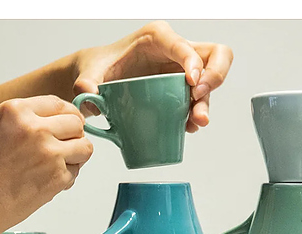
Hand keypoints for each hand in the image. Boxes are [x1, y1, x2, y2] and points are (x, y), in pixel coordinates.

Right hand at [0, 95, 93, 233]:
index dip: (66, 116)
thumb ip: (25, 121)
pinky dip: (65, 179)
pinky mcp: (57, 177)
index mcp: (16, 110)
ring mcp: (49, 152)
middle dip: (73, 136)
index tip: (66, 126)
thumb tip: (58, 122)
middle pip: (76, 124)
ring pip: (85, 147)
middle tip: (62, 150)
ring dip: (75, 157)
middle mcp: (35, 127)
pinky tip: (44, 183)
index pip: (58, 104)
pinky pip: (75, 173)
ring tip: (55, 166)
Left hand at [73, 21, 232, 132]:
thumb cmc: (98, 68)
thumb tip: (89, 95)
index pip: (184, 45)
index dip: (194, 62)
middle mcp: (174, 52)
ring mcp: (180, 72)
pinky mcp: (180, 92)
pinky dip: (195, 115)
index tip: (191, 83)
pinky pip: (197, 102)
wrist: (98, 81)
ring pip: (209, 82)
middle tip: (198, 98)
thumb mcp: (89, 72)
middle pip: (214, 55)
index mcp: (157, 38)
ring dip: (206, 104)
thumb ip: (87, 81)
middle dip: (215, 77)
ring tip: (195, 123)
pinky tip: (186, 128)